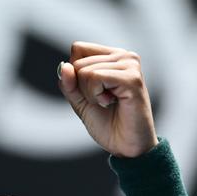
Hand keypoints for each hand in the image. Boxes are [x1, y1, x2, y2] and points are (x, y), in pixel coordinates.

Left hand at [58, 41, 158, 156]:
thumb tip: (64, 66)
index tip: (92, 92)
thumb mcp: (79, 102)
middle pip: (78, 62)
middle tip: (103, 101)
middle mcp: (124, 56)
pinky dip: (95, 96)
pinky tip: (111, 102)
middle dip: (81, 88)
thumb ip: (69, 84)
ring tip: (109, 103)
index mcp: (113, 57)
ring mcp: (130, 65)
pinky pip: (94, 78)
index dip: (75, 75)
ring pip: (84, 71)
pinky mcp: (132, 78)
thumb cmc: (107, 124)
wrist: (125, 146)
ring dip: (90, 94)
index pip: (78, 49)